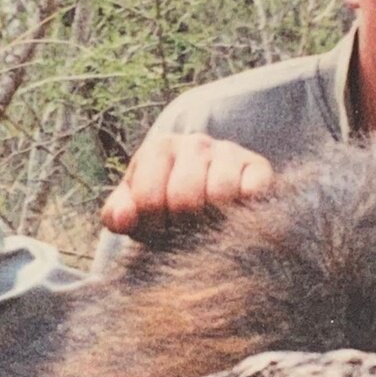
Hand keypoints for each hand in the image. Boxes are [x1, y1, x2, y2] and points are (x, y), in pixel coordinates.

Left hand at [99, 133, 274, 240]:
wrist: (212, 193)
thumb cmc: (166, 203)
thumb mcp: (135, 209)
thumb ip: (117, 215)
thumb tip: (123, 220)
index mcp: (159, 148)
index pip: (149, 199)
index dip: (153, 228)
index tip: (159, 232)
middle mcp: (194, 143)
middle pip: (185, 198)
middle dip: (183, 228)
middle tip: (185, 234)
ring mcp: (228, 151)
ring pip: (220, 194)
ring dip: (214, 223)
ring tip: (208, 227)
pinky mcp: (258, 167)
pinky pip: (252, 191)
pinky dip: (244, 210)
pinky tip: (234, 218)